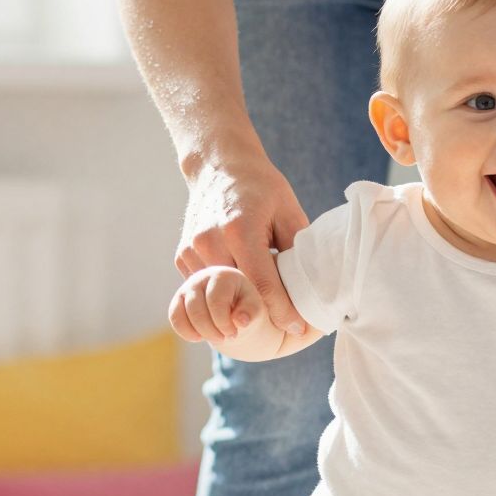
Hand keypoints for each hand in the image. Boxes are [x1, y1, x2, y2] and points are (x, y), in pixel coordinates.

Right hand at [170, 267, 263, 343]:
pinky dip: (186, 332)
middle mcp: (202, 276)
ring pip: (182, 313)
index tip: (233, 333)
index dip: (222, 322)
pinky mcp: (179, 299)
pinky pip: (175, 318)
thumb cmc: (247, 307)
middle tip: (226, 338)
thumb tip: (240, 321)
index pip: (215, 300)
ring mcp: (188, 287)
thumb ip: (251, 312)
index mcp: (224, 275)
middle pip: (196, 308)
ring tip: (217, 337)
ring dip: (200, 332)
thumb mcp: (255, 309)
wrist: (236, 309)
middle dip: (211, 330)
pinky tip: (201, 337)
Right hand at [176, 150, 309, 335]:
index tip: (297, 330)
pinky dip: (221, 295)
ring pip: (217, 297)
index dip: (281, 312)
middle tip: (280, 326)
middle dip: (259, 314)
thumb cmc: (261, 188)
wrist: (219, 166)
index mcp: (239, 230)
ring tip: (259, 313)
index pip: (262, 286)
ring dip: (237, 306)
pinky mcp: (182, 256)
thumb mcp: (288, 212)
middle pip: (236, 296)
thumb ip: (298, 249)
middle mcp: (210, 242)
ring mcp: (191, 250)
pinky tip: (239, 294)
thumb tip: (313, 288)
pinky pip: (204, 288)